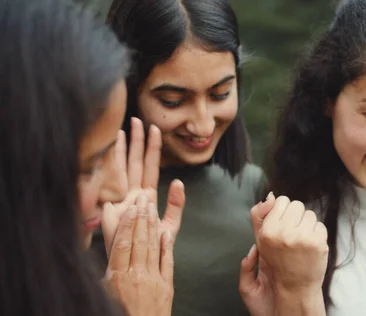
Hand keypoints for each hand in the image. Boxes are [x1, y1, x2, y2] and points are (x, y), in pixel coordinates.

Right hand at [102, 117, 184, 256]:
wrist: (136, 266)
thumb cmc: (152, 247)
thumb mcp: (169, 226)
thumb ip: (175, 205)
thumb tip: (178, 182)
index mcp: (145, 197)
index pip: (149, 167)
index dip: (153, 149)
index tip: (155, 129)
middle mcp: (130, 193)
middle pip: (134, 162)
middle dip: (136, 141)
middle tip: (137, 119)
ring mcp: (117, 198)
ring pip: (120, 167)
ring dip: (122, 149)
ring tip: (122, 128)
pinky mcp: (107, 207)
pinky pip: (107, 183)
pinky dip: (108, 166)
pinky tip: (108, 149)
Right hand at [104, 194, 174, 315]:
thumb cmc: (118, 313)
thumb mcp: (104, 291)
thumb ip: (107, 270)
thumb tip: (108, 248)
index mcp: (116, 278)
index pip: (122, 245)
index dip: (126, 224)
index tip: (129, 208)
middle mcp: (136, 277)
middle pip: (139, 242)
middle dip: (141, 218)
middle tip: (143, 199)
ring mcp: (153, 281)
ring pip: (153, 248)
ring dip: (152, 226)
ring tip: (152, 208)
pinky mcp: (166, 287)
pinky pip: (167, 263)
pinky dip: (166, 247)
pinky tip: (165, 233)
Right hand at [239, 193, 327, 315]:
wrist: (294, 287)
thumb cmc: (277, 262)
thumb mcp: (261, 239)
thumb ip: (260, 215)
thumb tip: (270, 196)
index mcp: (267, 231)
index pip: (281, 200)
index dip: (284, 212)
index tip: (283, 226)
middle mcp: (283, 233)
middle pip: (297, 204)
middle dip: (296, 217)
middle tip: (292, 235)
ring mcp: (301, 238)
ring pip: (310, 214)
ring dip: (307, 226)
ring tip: (301, 242)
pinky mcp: (317, 242)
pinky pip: (320, 225)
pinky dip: (317, 235)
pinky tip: (310, 247)